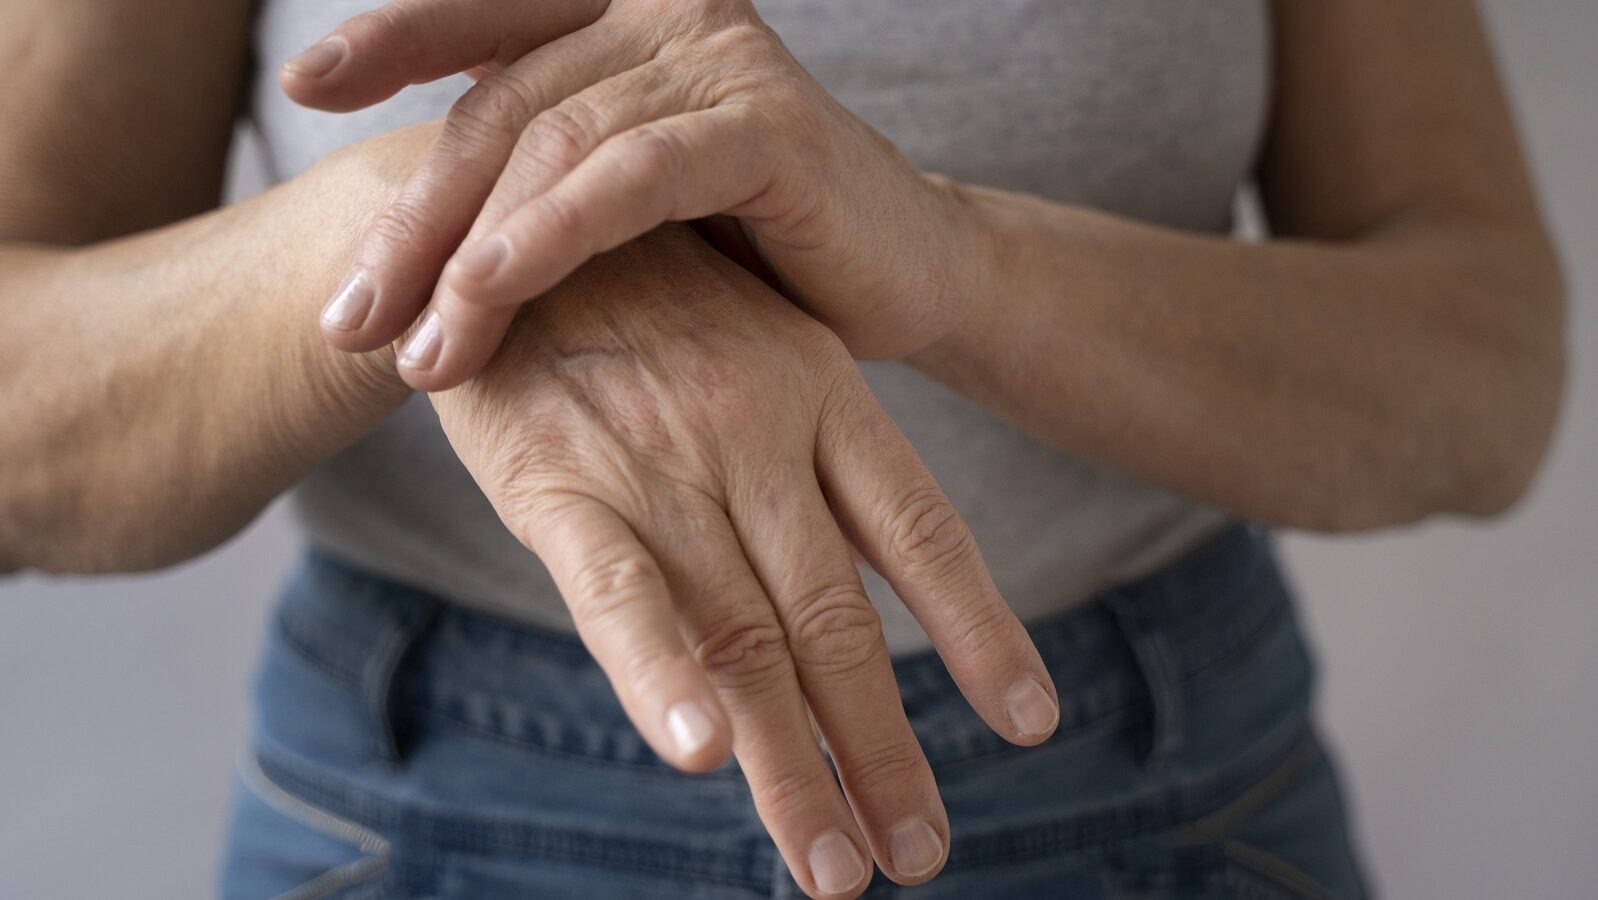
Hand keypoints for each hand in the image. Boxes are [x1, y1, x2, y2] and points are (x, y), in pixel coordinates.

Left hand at [286, 0, 977, 389]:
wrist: (904, 281)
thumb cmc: (756, 255)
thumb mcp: (630, 210)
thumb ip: (542, 182)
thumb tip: (403, 246)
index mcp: (627, 13)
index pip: (489, 19)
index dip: (393, 39)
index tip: (300, 88)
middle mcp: (668, 11)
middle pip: (504, 104)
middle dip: (417, 219)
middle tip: (351, 316)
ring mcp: (719, 58)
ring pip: (556, 141)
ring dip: (470, 252)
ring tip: (417, 348)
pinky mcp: (767, 123)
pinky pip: (633, 174)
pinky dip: (554, 230)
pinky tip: (491, 288)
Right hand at [430, 226, 1057, 896]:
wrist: (501, 223)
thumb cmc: (642, 310)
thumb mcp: (753, 349)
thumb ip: (804, 469)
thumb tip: (854, 605)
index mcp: (820, 392)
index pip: (923, 528)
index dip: (979, 628)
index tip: (1029, 723)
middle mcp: (758, 431)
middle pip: (836, 619)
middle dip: (881, 748)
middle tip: (917, 856)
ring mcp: (663, 458)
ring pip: (744, 632)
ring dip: (794, 764)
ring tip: (839, 870)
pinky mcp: (559, 481)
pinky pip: (618, 588)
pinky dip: (661, 670)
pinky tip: (699, 754)